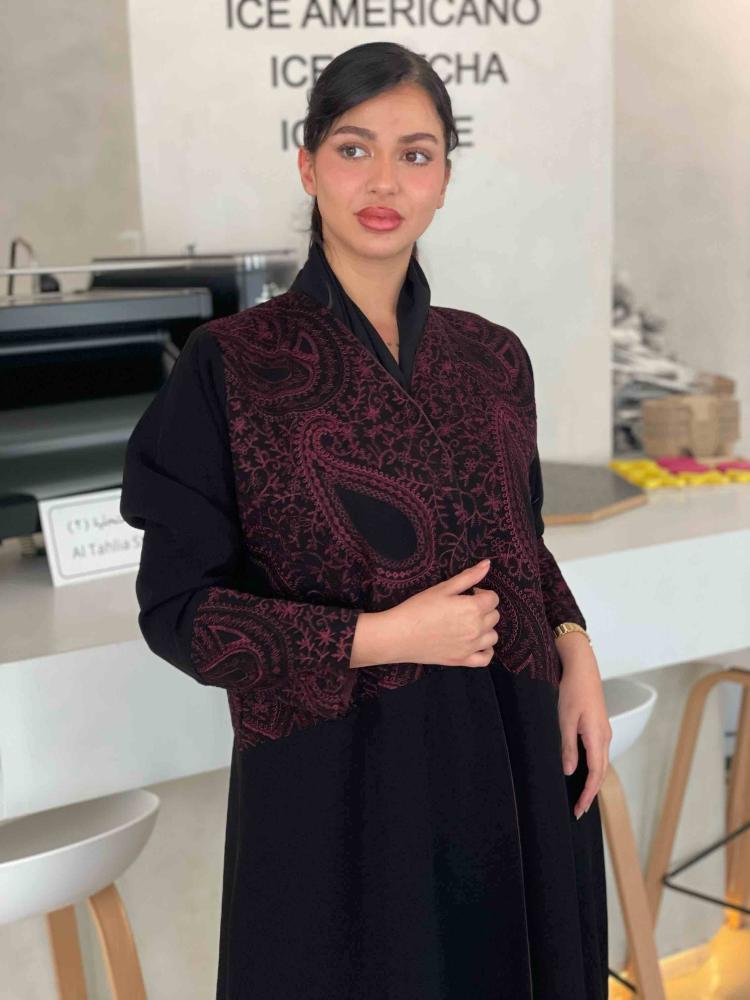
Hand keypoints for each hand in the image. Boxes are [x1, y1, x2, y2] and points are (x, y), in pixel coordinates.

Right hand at [384, 558, 500, 667]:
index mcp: (473, 608)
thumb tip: (487, 564)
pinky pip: (486, 659)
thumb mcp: (443, 588)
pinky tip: (477, 644)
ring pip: (493, 636)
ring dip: (486, 628)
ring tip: (469, 624)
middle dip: (484, 609)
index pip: (493, 598)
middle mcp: (477, 628)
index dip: (482, 592)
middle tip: (465, 607)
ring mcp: (471, 647)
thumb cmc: (418, 608)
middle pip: (494, 616)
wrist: (399, 635)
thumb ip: (468, 576)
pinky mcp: (462, 660)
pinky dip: (486, 651)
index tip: (469, 593)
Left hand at [556, 635, 611, 819]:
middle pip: (601, 772)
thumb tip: (568, 772)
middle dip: (591, 793)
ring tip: (581, 796)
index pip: (595, 774)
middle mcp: (604, 737)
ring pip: (600, 763)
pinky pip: (598, 753)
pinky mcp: (598, 726)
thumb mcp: (564, 719)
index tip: (580, 809)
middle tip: (579, 810)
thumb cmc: (572, 690)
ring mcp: (603, 732)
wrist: (582, 667)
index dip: (588, 794)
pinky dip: (593, 768)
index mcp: (597, 737)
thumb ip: (567, 747)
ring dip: (592, 781)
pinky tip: (582, 772)